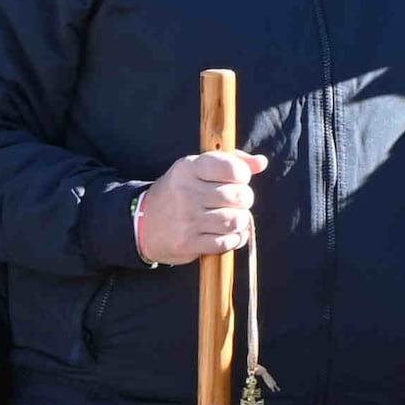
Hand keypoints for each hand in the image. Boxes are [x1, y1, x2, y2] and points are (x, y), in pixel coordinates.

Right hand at [133, 147, 262, 262]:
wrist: (143, 223)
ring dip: (241, 221)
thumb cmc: (179, 192)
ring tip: (233, 218)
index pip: (232, 168)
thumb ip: (231, 162)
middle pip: (239, 196)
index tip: (238, 179)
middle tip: (237, 202)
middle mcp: (187, 192)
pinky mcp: (188, 243)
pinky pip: (226, 242)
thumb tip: (261, 163)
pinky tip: (227, 233)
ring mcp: (187, 219)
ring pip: (235, 220)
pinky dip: (234, 239)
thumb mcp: (197, 169)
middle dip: (245, 200)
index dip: (243, 175)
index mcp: (189, 168)